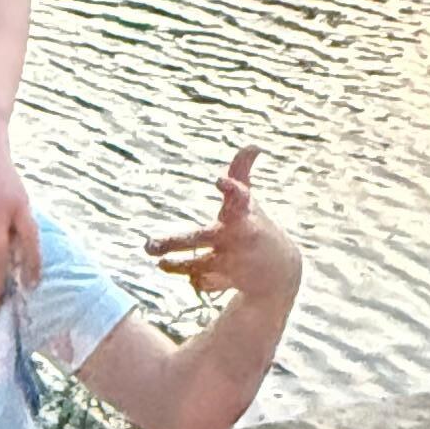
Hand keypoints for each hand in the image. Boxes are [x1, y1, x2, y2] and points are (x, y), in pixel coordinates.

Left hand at [148, 146, 299, 309]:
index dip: (231, 188)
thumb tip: (253, 145)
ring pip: (198, 264)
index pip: (239, 197)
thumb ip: (242, 174)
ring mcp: (233, 261)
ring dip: (178, 265)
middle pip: (201, 238)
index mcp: (243, 213)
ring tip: (161, 261)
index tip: (220, 180)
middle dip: (174, 242)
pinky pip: (206, 283)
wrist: (280, 271)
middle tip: (148, 245)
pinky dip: (197, 280)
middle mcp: (237, 237)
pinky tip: (190, 277)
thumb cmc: (259, 227)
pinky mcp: (230, 281)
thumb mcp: (251, 202)